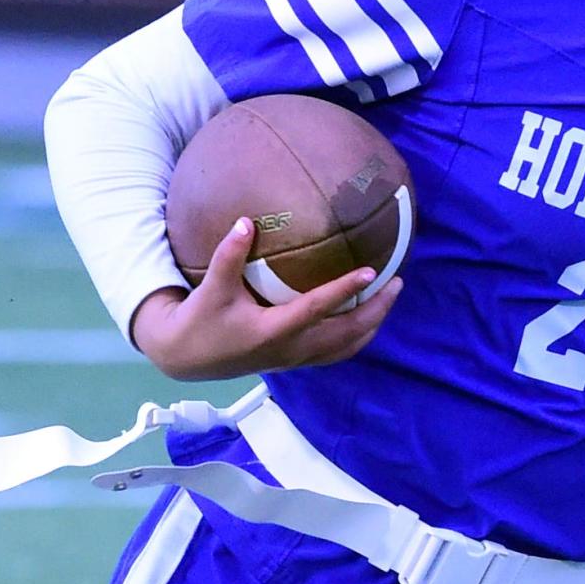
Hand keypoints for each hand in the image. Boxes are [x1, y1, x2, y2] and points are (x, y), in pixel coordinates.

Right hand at [131, 216, 402, 380]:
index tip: (372, 271)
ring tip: (389, 298)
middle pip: (346, 335)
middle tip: (398, 283)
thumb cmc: (200, 320)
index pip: (318, 309)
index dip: (346, 290)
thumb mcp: (211, 288)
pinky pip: (335, 353)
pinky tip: (365, 317)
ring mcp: (295, 360)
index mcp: (273, 331)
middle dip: (376, 311)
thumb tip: (246, 221)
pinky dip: (356, 336)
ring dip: (371, 325)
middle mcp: (291, 349)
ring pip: (345, 348)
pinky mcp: (294, 362)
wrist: (186, 358)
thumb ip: (229, 255)